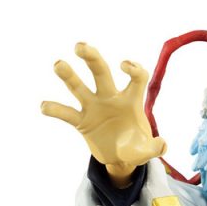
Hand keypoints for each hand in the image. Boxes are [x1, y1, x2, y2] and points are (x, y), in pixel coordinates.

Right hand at [41, 44, 165, 183]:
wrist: (120, 158)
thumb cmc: (136, 147)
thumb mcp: (147, 150)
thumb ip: (155, 147)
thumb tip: (162, 144)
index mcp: (131, 100)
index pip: (136, 78)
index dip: (133, 68)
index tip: (124, 66)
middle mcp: (111, 97)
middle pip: (101, 71)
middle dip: (91, 57)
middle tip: (80, 47)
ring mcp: (94, 107)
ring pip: (79, 87)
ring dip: (68, 75)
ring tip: (58, 65)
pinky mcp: (82, 121)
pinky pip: (66, 113)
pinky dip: (55, 110)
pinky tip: (44, 106)